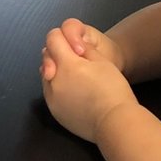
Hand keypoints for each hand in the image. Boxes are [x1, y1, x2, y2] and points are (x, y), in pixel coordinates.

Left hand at [40, 27, 137, 142]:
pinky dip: (57, 88)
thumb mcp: (102, 61)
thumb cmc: (113, 90)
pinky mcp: (54, 112)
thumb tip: (73, 45)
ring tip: (75, 77)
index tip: (74, 45)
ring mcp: (52, 98)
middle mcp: (53, 80)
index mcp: (66, 64)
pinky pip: (50, 93)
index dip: (63, 37)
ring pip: (46, 76)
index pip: (53, 39)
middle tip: (75, 59)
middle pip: (47, 57)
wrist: (115, 122)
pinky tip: (73, 92)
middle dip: (57, 54)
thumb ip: (84, 49)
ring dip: (55, 71)